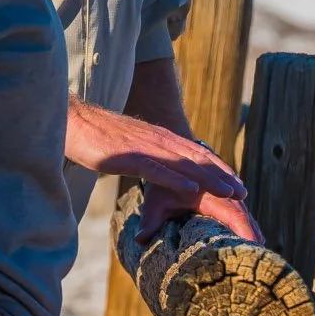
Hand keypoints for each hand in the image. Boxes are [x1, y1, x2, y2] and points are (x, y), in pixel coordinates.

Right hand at [66, 96, 259, 240]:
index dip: (217, 168)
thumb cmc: (95, 138)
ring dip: (209, 179)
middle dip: (222, 176)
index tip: (236, 183)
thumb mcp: (126, 148)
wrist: (70, 121)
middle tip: (244, 193)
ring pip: (183, 164)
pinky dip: (176, 179)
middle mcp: (156, 139)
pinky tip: (192, 189)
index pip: (194, 153)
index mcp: (157, 138)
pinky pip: (156, 169)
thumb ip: (143, 156)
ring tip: (230, 194)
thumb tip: (153, 168)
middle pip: (196, 159)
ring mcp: (143, 146)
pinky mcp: (128, 155)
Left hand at [139, 181, 262, 244]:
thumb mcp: (155, 201)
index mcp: (207, 192)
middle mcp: (220, 190)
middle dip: (252, 232)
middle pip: (242, 213)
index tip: (254, 244)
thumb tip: (141, 239)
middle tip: (262, 254)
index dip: (244, 228)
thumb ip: (150, 221)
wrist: (171, 153)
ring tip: (260, 248)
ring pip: (242, 209)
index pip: (231, 212)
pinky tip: (254, 235)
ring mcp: (224, 189)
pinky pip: (239, 206)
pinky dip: (246, 219)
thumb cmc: (162, 181)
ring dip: (251, 226)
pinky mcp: (225, 191)